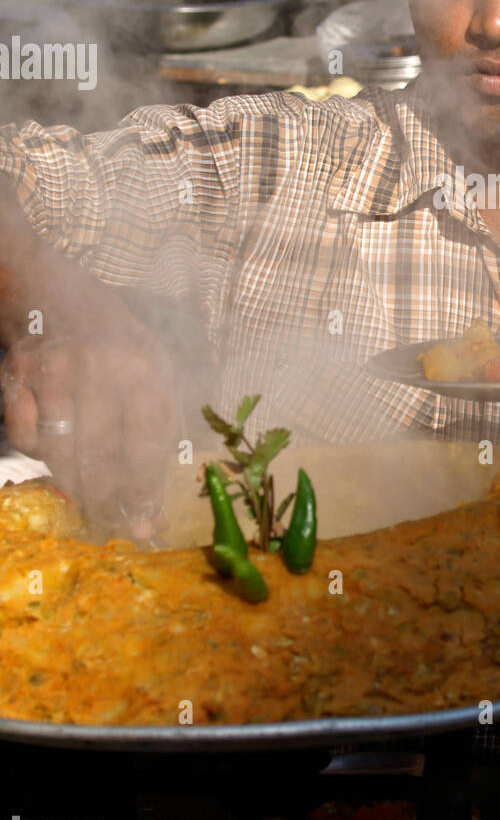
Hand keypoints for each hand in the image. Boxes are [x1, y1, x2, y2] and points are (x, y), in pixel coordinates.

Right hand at [0, 292, 179, 538]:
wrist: (56, 295)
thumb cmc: (119, 345)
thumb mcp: (156, 370)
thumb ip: (162, 428)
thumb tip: (154, 500)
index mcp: (145, 369)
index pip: (146, 445)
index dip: (144, 491)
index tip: (145, 523)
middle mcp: (100, 369)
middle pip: (101, 457)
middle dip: (107, 501)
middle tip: (109, 522)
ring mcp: (54, 372)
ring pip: (60, 453)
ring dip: (73, 484)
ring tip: (85, 497)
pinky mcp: (16, 376)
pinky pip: (25, 438)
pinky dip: (39, 454)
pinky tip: (54, 451)